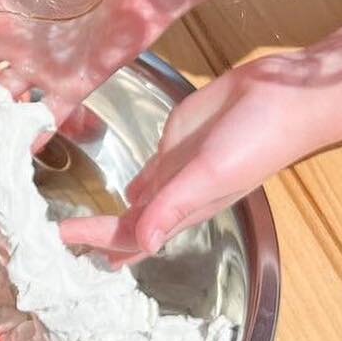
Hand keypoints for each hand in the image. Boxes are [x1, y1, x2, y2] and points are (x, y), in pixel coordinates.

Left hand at [61, 49, 336, 254]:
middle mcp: (176, 194)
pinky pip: (150, 171)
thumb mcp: (211, 173)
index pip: (131, 233)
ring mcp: (177, 167)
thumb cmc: (257, 140)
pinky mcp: (179, 140)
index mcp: (184, 208)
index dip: (97, 238)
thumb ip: (174, 203)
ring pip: (138, 201)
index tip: (57, 239)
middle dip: (98, 235)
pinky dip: (134, 185)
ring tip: (86, 230)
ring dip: (114, 216)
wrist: (284, 96)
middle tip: (57, 244)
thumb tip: (140, 241)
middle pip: (129, 224)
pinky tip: (123, 194)